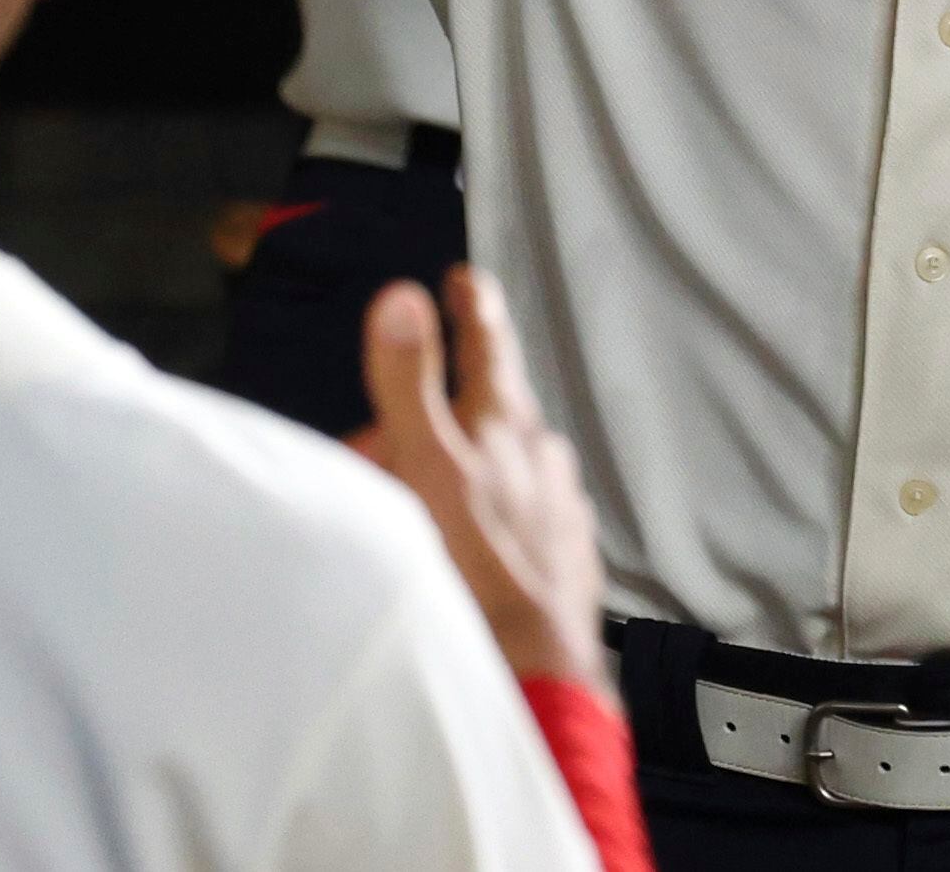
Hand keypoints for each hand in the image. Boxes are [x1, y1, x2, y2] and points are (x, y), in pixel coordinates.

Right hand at [360, 268, 611, 698]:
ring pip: (502, 467)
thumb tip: (402, 297)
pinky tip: (471, 548)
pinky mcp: (565, 555)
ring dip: (464, 470)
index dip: (473, 306)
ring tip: (421, 505)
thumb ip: (410, 381)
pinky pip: (520, 518)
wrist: (538, 670)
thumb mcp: (429, 466)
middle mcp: (542, 453)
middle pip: (484, 412)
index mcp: (505, 422)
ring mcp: (559, 505)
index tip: (465, 279)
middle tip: (383, 450)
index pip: (488, 341)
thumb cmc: (478, 569)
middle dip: (436, 419)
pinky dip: (490, 518)